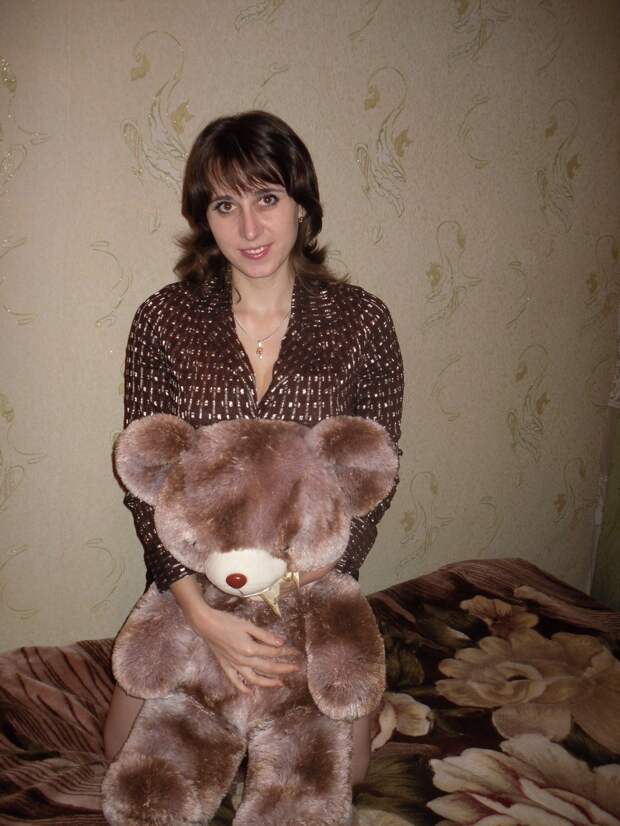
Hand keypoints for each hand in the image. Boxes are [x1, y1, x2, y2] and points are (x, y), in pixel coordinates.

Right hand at [170, 574, 298, 692]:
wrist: (206, 624)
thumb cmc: (227, 621)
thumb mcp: (248, 625)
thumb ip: (265, 635)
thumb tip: (281, 643)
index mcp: (250, 649)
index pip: (273, 652)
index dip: (285, 652)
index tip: (295, 652)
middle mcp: (243, 660)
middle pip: (267, 667)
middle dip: (283, 669)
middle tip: (295, 669)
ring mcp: (234, 665)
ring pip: (254, 678)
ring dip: (268, 682)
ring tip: (279, 683)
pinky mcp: (225, 666)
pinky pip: (235, 681)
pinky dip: (242, 688)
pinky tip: (250, 692)